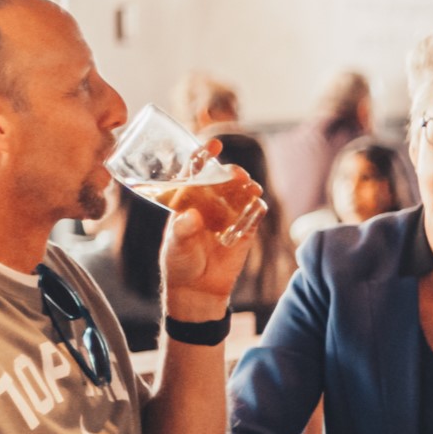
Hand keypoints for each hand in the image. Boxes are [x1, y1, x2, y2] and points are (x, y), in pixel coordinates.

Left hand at [160, 149, 262, 317]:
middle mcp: (210, 204)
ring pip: (242, 193)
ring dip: (247, 186)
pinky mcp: (245, 230)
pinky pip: (255, 214)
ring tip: (249, 186)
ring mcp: (230, 215)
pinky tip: (256, 203)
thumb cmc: (180, 263)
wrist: (198, 289)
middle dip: (231, 172)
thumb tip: (192, 216)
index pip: (196, 172)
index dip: (204, 156)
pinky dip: (257, 207)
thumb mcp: (176, 246)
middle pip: (224, 179)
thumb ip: (182, 231)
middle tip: (236, 174)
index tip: (213, 144)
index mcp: (188, 201)